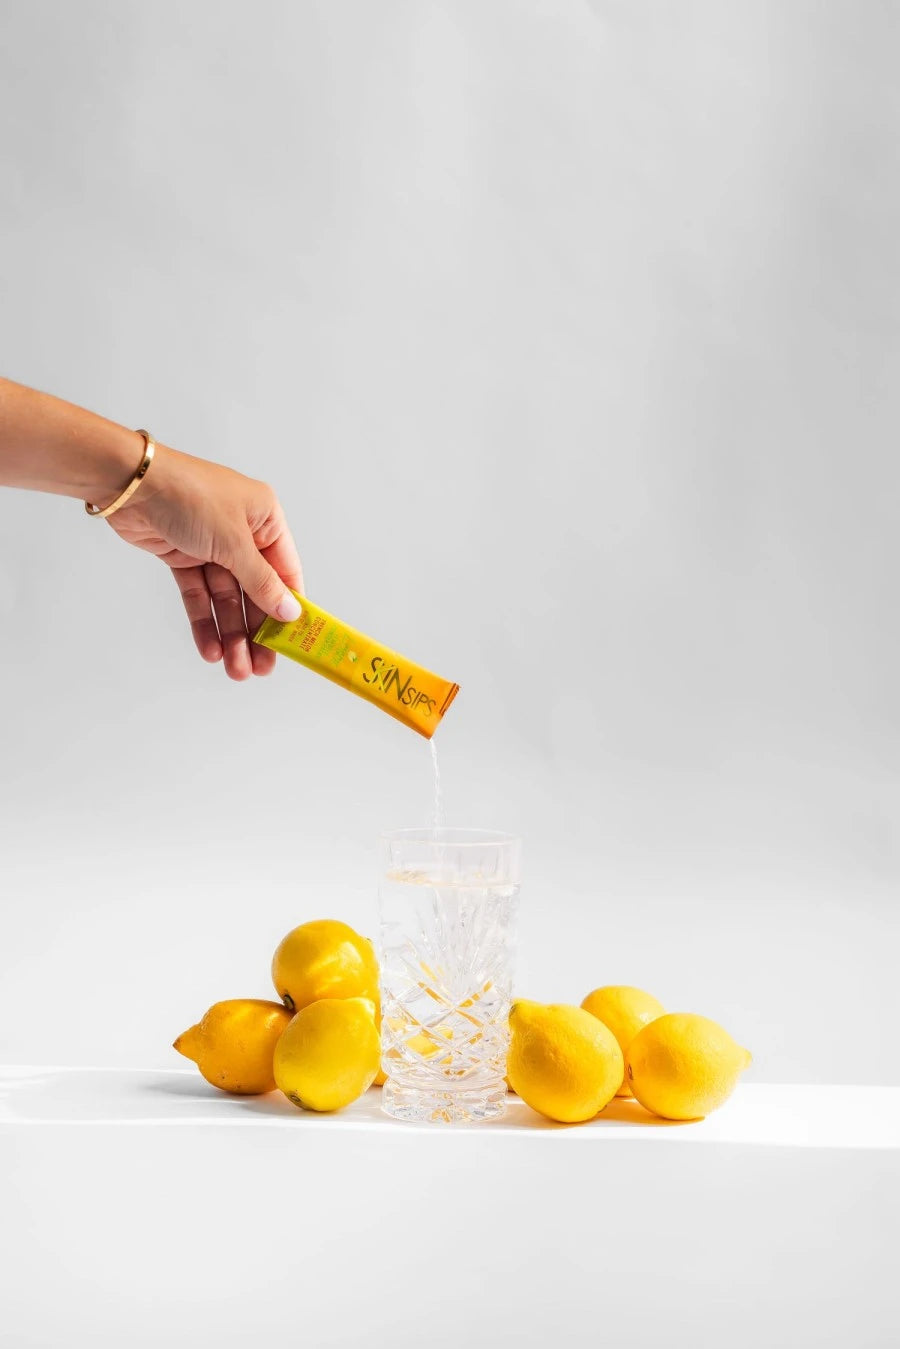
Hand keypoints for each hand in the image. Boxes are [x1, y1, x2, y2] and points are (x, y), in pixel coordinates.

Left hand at [107, 444, 303, 679]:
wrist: (131, 484)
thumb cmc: (190, 496)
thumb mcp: (234, 543)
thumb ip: (261, 582)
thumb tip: (290, 611)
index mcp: (265, 518)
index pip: (285, 571)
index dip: (289, 607)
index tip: (294, 642)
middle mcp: (241, 532)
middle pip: (254, 591)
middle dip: (256, 630)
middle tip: (260, 667)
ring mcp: (211, 545)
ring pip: (225, 598)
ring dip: (230, 633)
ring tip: (235, 668)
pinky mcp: (183, 557)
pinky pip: (198, 595)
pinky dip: (203, 621)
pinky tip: (211, 648)